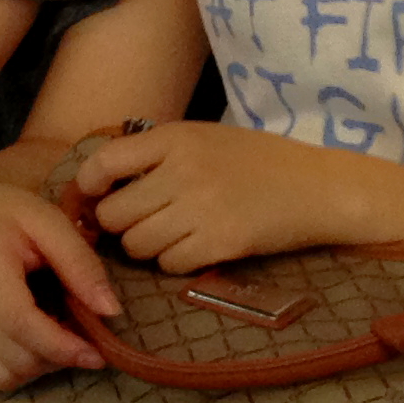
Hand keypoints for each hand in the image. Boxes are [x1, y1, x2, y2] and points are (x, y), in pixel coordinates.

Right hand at [0, 166, 120, 390]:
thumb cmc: (8, 215)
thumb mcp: (51, 222)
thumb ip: (80, 264)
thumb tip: (110, 311)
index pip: (18, 321)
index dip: (60, 346)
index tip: (96, 353)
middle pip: (13, 356)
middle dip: (56, 357)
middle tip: (79, 336)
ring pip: (0, 376)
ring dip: (37, 368)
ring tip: (55, 338)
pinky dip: (14, 373)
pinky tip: (30, 347)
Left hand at [79, 121, 357, 276]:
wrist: (318, 187)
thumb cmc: (258, 160)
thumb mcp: (204, 138)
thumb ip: (156, 154)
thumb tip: (100, 181)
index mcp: (175, 137)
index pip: (103, 162)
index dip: (86, 186)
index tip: (91, 198)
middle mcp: (182, 171)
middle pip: (114, 214)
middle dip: (118, 226)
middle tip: (136, 224)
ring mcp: (202, 208)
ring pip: (137, 245)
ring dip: (144, 247)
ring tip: (168, 236)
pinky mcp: (220, 243)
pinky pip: (169, 264)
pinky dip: (173, 263)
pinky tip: (193, 249)